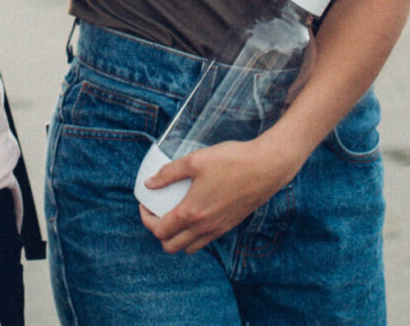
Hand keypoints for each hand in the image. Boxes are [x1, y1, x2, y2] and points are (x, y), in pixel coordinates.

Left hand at [138, 137, 300, 253]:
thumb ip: (168, 173)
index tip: (144, 205)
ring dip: (176, 237)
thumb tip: (149, 184)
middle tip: (156, 213)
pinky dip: (193, 235)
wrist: (264, 168)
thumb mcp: (194, 160)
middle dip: (159, 233)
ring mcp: (218, 229)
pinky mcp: (229, 226)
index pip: (160, 230)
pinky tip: (193, 214)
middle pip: (171, 246)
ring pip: (189, 247)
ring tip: (173, 215)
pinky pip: (204, 241)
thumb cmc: (230, 161)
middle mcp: (204, 227)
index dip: (146, 220)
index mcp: (192, 213)